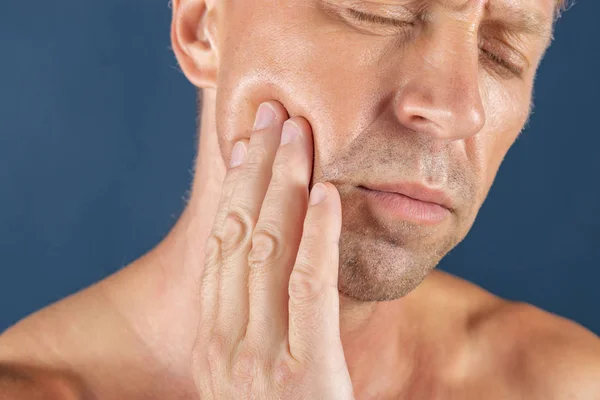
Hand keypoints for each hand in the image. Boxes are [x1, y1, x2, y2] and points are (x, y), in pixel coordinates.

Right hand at [191, 101, 353, 398]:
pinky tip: (327, 193)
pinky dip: (317, 236)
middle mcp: (227, 341)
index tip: (246, 142)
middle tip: (272, 115)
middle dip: (256, 169)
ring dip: (284, 185)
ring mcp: (261, 358)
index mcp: (215, 338)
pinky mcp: (305, 373)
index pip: (220, 245)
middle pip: (239, 234)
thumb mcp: (256, 371)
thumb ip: (257, 322)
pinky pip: (308, 289)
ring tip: (298, 134)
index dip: (234, 188)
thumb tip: (273, 261)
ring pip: (268, 250)